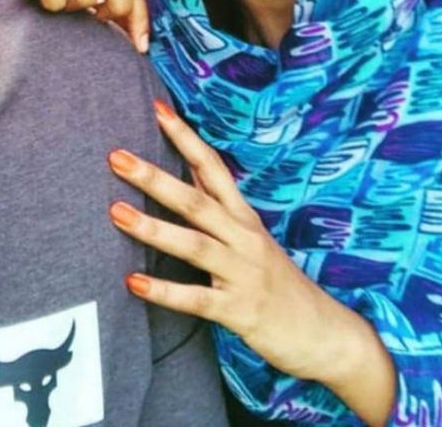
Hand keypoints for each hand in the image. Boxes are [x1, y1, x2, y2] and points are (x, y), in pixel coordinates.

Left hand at [108, 101, 395, 417]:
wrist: (325, 333)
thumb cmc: (278, 282)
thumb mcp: (251, 236)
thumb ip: (219, 205)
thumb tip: (188, 168)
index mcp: (244, 217)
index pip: (212, 166)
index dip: (185, 136)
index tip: (157, 108)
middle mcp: (244, 238)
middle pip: (195, 200)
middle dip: (154, 177)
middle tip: (116, 157)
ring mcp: (242, 273)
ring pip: (194, 244)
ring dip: (153, 228)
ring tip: (116, 212)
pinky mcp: (239, 310)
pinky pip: (197, 299)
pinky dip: (164, 291)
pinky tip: (134, 283)